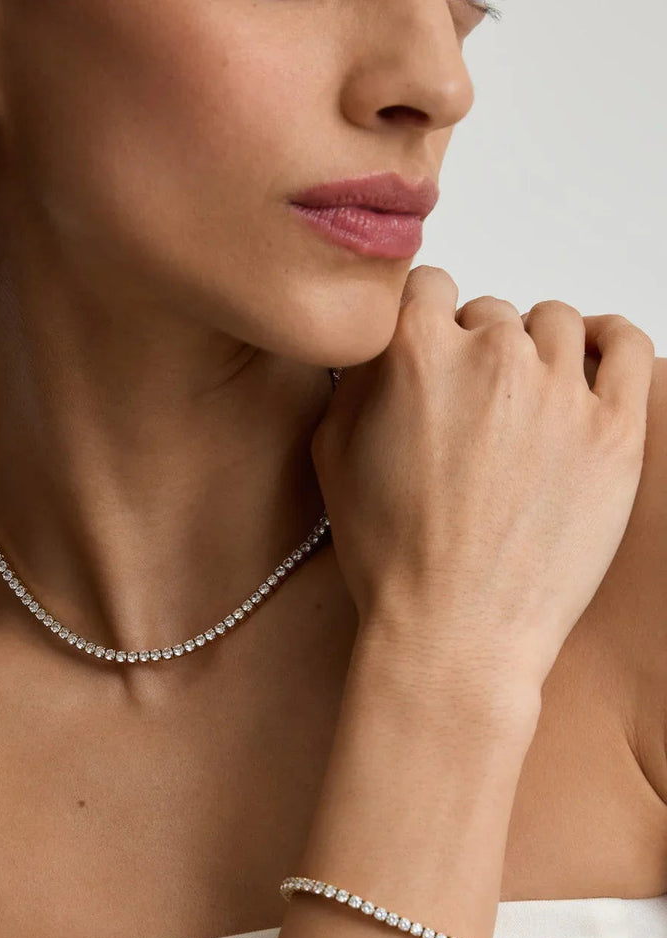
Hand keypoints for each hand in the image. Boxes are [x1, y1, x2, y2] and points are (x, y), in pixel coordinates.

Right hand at [311, 266, 654, 710]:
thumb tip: (380, 347)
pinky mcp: (615, 430)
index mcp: (417, 355)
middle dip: (474, 348)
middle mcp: (492, 358)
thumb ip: (355, 380)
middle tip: (468, 404)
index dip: (423, 317)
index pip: (428, 287)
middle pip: (489, 312)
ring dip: (534, 348)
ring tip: (523, 395)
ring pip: (555, 323)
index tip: (428, 344)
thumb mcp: (330, 455)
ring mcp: (560, 392)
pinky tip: (593, 357)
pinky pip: (627, 347)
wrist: (452, 629)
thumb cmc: (390, 554)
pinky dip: (610, 341)